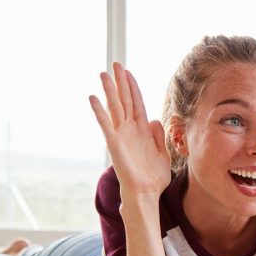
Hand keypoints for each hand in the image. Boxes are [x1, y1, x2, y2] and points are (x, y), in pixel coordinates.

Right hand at [90, 62, 171, 198]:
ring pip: (115, 107)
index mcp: (142, 130)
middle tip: (115, 64)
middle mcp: (130, 129)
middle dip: (120, 82)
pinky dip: (99, 111)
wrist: (146, 192)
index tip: (128, 72)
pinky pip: (105, 124)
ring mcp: (121, 135)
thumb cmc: (154, 176)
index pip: (136, 103)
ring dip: (109, 90)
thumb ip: (159, 135)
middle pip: (124, 100)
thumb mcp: (163, 153)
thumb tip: (154, 120)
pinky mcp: (114, 143)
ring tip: (104, 74)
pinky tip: (93, 98)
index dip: (132, 87)